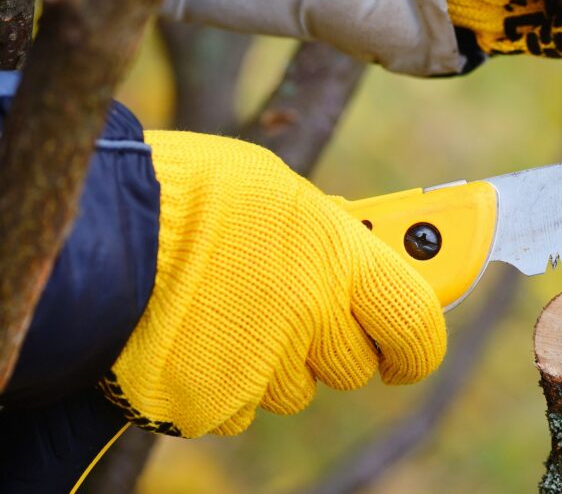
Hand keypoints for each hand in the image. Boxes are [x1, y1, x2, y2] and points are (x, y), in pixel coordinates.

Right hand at [99, 132, 445, 437]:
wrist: (106, 227)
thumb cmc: (197, 192)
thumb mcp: (283, 194)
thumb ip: (330, 236)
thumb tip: (358, 251)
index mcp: (340, 259)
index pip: (418, 323)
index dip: (419, 342)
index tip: (411, 350)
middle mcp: (311, 319)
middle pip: (354, 366)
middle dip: (335, 346)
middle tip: (301, 314)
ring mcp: (261, 367)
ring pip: (293, 389)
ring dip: (275, 361)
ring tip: (227, 307)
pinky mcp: (212, 403)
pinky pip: (238, 405)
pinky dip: (224, 381)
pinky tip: (194, 336)